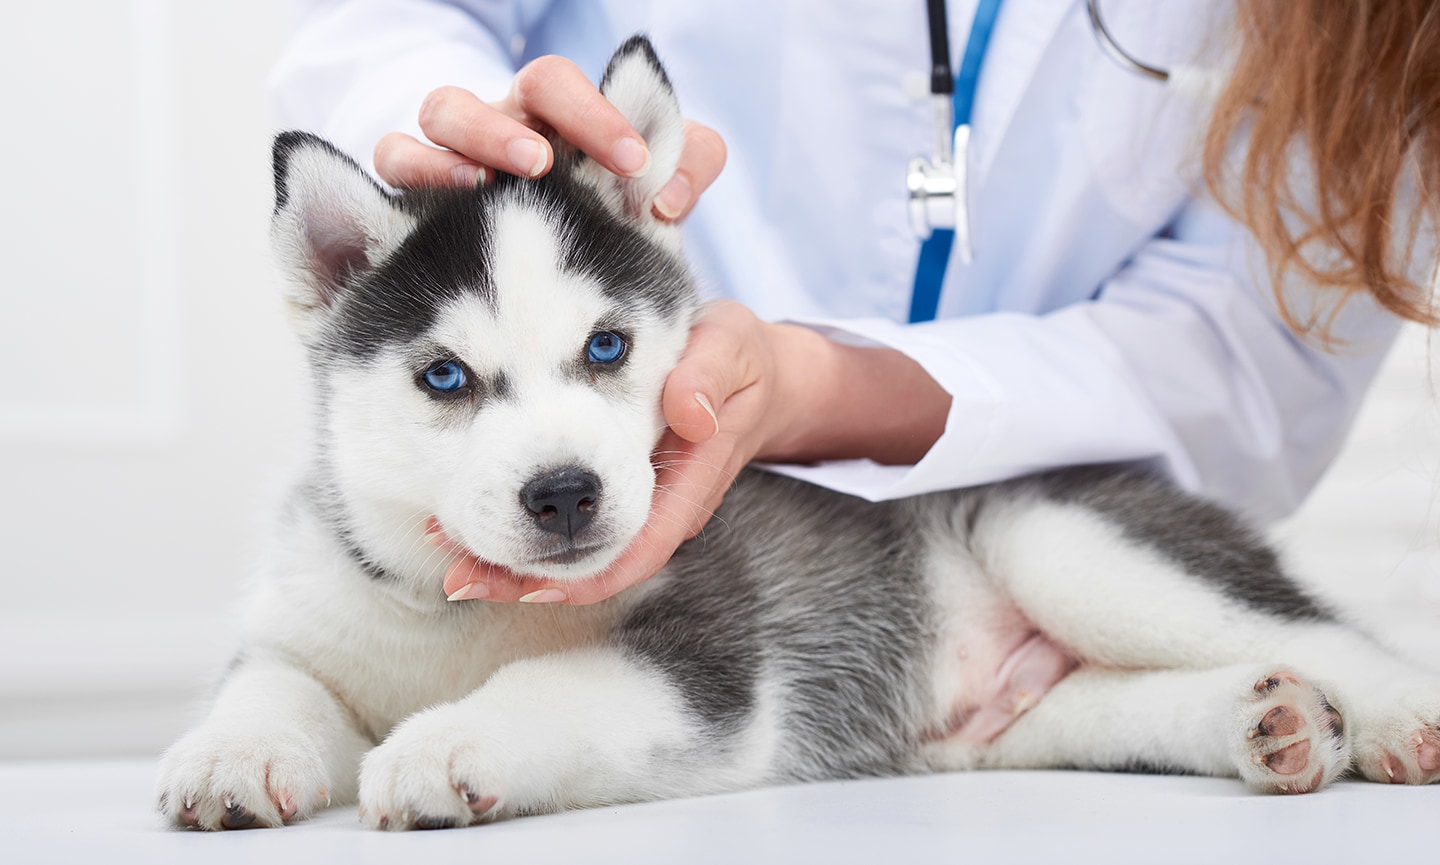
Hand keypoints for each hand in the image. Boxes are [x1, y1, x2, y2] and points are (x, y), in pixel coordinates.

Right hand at [372, 55, 725, 219]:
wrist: (533, 279)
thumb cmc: (597, 218)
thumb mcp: (651, 192)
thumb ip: (683, 174)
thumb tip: (669, 199)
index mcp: (559, 118)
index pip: (568, 88)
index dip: (598, 115)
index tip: (633, 164)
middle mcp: (504, 124)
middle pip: (505, 92)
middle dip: (524, 122)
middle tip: (546, 164)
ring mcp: (453, 153)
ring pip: (440, 115)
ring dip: (467, 143)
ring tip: (484, 183)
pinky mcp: (410, 191)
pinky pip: (391, 160)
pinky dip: (415, 171)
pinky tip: (442, 207)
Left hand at [442, 301, 791, 604]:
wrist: (754, 373)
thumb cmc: (739, 357)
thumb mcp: (733, 349)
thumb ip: (710, 375)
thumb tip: (689, 412)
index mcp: (689, 482)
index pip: (638, 547)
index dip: (585, 572)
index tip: (530, 584)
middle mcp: (661, 508)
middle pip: (594, 563)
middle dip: (528, 576)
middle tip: (461, 576)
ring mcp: (637, 504)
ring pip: (574, 550)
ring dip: (514, 557)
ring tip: (449, 552)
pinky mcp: (616, 490)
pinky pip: (570, 524)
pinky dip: (521, 525)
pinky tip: (473, 518)